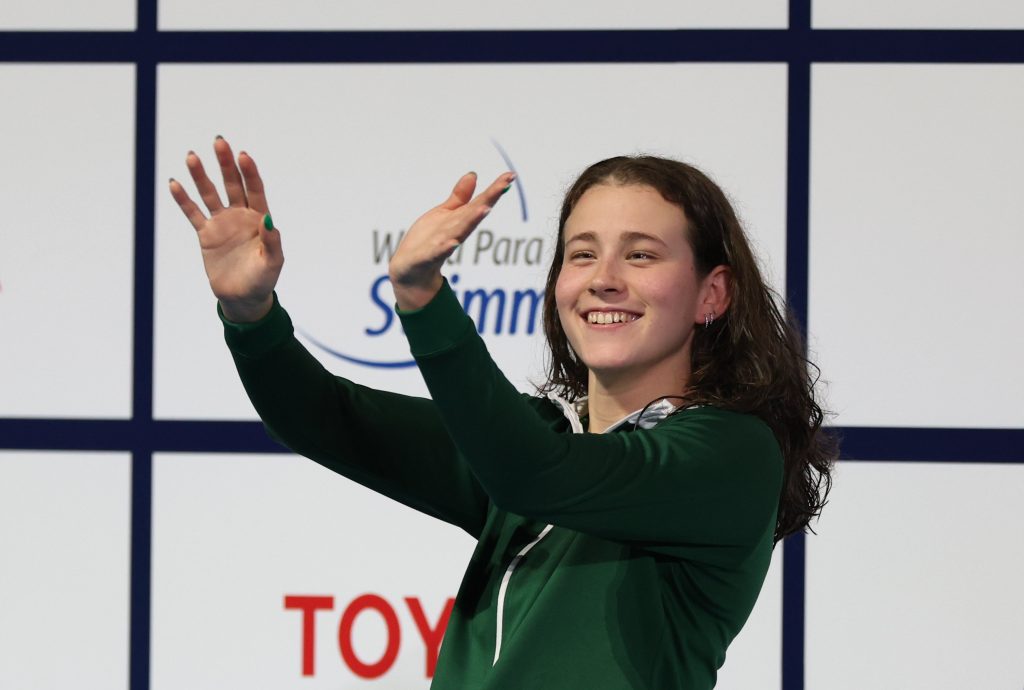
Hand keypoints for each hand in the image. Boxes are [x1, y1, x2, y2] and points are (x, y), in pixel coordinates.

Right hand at [169, 137, 282, 322]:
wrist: (243, 297)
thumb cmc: (263, 279)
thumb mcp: (272, 263)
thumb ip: (272, 242)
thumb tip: (269, 220)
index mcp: (260, 219)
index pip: (254, 189)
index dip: (249, 172)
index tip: (242, 155)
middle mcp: (240, 216)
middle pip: (232, 184)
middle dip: (225, 164)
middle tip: (218, 141)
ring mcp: (222, 223)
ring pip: (210, 194)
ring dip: (201, 176)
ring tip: (191, 156)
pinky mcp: (206, 235)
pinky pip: (193, 213)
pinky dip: (183, 200)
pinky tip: (175, 183)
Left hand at [389, 171, 514, 309]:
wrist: (411, 270)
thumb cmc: (428, 240)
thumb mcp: (444, 214)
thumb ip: (460, 198)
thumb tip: (473, 174)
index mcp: (460, 220)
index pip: (480, 202)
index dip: (494, 189)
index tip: (510, 176)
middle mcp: (456, 231)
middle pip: (474, 214)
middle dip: (488, 200)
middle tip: (504, 186)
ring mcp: (443, 244)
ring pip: (460, 231)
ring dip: (472, 220)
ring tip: (484, 208)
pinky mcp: (427, 257)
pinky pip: (437, 252)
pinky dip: (445, 248)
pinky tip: (453, 242)